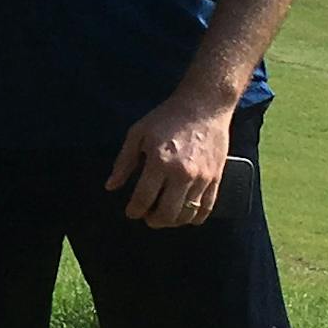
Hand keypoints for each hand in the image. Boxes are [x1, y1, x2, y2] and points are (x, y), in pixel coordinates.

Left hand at [107, 97, 231, 228]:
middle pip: (166, 213)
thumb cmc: (168, 117)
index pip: (143, 198)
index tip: (131, 212)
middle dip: (153, 221)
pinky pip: (206, 208)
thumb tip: (111, 186)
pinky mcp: (216, 178)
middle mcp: (182, 173)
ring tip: (164, 215)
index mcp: (159, 162)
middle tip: (147, 217)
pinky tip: (185, 214)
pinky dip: (194, 217)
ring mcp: (201, 178)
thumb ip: (123, 161)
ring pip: (186, 215)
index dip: (134, 210)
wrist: (204, 105)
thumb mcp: (138, 133)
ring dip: (172, 222)